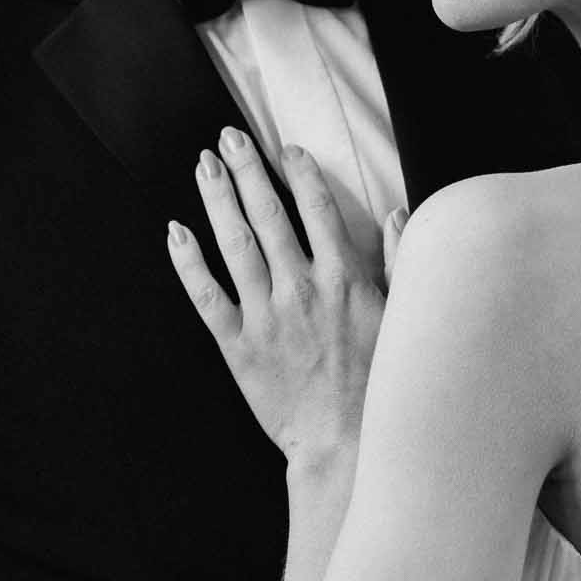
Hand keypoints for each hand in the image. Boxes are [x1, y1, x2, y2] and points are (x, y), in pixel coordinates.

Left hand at [168, 127, 384, 458]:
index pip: (316, 209)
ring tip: (202, 166)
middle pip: (268, 215)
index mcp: (344, 278)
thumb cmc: (380, 384)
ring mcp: (266, 316)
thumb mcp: (404, 318)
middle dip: (247, 170)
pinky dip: (189, 264)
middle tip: (229, 138)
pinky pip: (207, 297)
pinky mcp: (239, 347)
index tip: (284, 149)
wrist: (348, 443)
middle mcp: (301, 288)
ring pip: (235, 245)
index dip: (298, 173)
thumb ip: (400, 263)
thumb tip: (397, 217)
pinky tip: (176, 233)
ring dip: (217, 200)